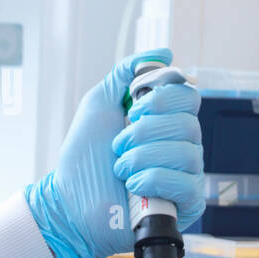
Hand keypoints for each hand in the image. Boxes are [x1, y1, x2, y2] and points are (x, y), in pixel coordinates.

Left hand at [24, 49, 204, 257]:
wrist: (69, 202)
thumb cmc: (84, 158)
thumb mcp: (100, 104)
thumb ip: (125, 73)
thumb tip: (164, 53)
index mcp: (166, 121)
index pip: (188, 96)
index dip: (160, 99)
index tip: (132, 110)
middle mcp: (181, 145)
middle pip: (189, 123)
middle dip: (144, 132)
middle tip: (118, 144)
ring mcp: (186, 175)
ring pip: (186, 152)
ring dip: (142, 157)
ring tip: (120, 168)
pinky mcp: (185, 204)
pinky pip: (185, 183)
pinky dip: (152, 179)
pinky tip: (133, 186)